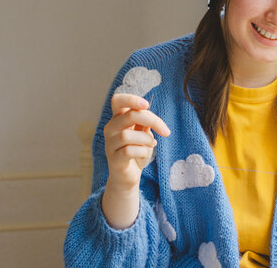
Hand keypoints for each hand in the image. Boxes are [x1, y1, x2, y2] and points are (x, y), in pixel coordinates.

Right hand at [101, 93, 169, 228]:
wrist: (128, 177)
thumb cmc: (136, 152)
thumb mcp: (143, 134)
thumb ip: (145, 123)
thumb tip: (150, 116)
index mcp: (118, 118)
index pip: (117, 100)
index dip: (131, 99)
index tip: (147, 105)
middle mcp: (110, 128)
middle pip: (130, 116)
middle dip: (152, 121)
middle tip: (166, 131)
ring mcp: (110, 144)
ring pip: (128, 135)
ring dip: (146, 140)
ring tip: (150, 146)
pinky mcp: (114, 159)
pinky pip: (129, 151)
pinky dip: (142, 152)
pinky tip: (144, 156)